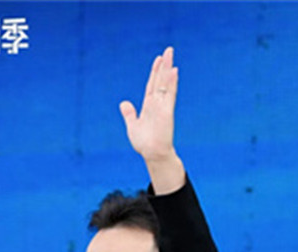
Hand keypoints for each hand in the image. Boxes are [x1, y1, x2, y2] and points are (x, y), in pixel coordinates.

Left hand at [119, 47, 184, 193]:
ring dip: (168, 69)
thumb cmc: (144, 143)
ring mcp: (163, 106)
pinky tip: (174, 71)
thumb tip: (124, 103)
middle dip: (164, 65)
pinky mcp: (167, 111)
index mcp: (149, 105)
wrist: (152, 154)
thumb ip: (129, 114)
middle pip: (160, 80)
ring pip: (165, 83)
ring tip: (171, 55)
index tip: (159, 59)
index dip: (155, 72)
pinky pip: (169, 94)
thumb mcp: (132, 126)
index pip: (152, 84)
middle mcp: (157, 103)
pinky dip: (171, 83)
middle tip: (169, 50)